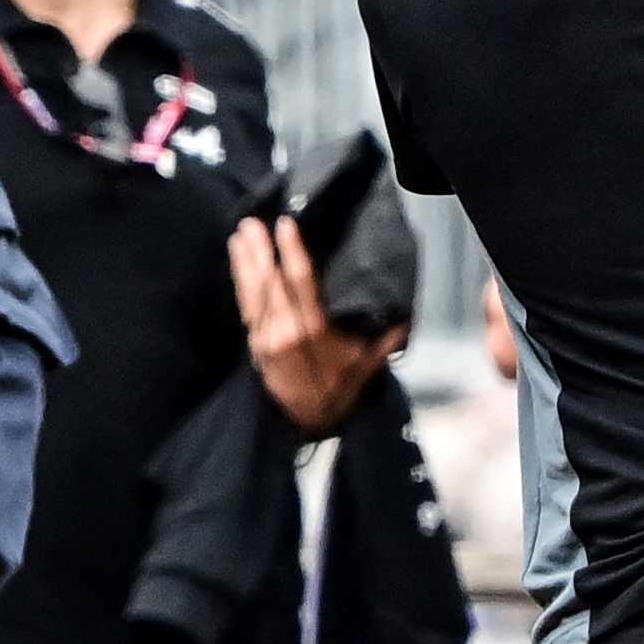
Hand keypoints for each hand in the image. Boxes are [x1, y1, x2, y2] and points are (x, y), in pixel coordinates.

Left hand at [232, 214, 392, 433]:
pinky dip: (240, 281)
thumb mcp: (367, 366)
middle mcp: (286, 333)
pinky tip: (237, 261)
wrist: (306, 421)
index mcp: (315, 333)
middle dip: (261, 251)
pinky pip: (245, 306)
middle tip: (253, 221)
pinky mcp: (253, 344)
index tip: (286, 225)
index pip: (301, 284)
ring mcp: (265, 339)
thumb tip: (405, 315)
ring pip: (253, 292)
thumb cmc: (340, 389)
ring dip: (245, 261)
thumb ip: (385, 339)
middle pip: (270, 283)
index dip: (292, 253)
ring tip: (240, 232)